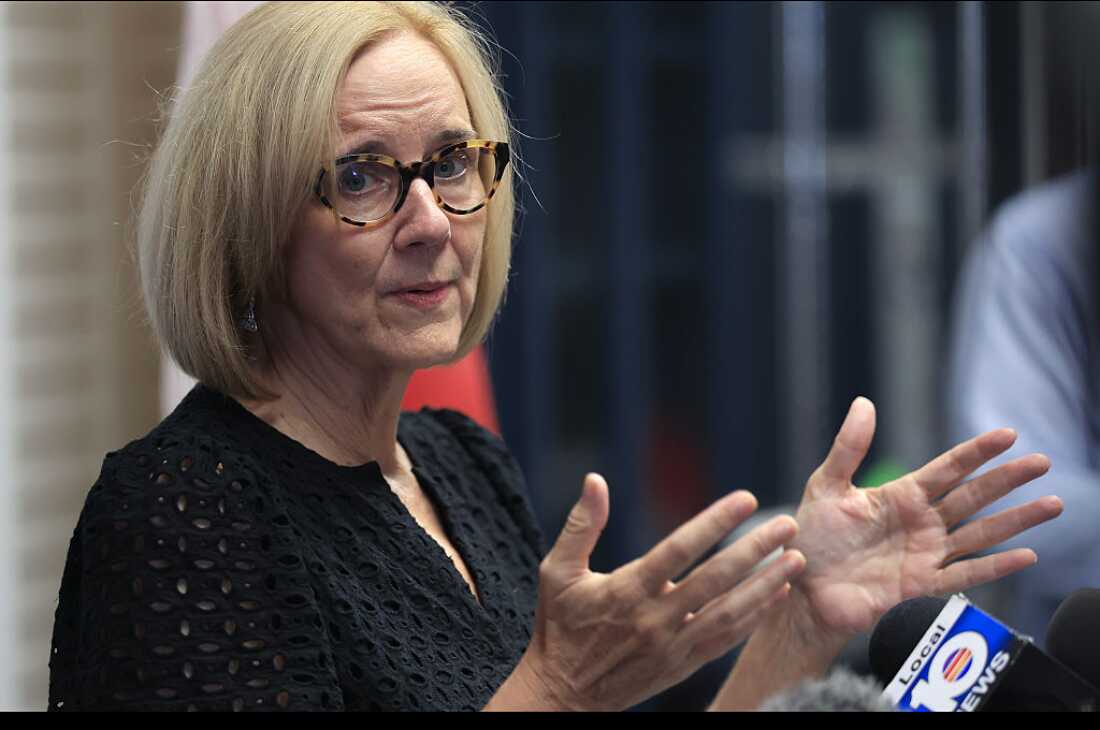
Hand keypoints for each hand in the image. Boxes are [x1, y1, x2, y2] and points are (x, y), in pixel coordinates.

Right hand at [515, 473, 806, 710]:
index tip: (745, 498)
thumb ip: (581, 525)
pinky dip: (754, 617)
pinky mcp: (682, 664)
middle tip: (788, 525)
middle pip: (715, 580)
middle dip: (755, 550)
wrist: (562, 694)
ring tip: (796, 559)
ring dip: (766, 585)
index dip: (714, 522)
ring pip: (729, 613)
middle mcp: (654, 618)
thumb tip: (595, 479)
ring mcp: (672, 645)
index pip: (679, 550)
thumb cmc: (558, 626)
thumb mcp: (558, 571)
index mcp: (626, 590)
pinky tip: (776, 594)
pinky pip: (726, 639)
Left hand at [789, 396, 1062, 636]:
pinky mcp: (920, 586)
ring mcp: (924, 555)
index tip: (1008, 435)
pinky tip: (1025, 555)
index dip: (976, 452)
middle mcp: (919, 524)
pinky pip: (964, 575)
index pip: (947, 469)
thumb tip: (864, 403)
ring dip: (1015, 521)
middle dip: (1007, 480)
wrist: (800, 588)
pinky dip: (995, 567)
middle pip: (972, 497)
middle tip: (1043, 462)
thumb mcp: (826, 486)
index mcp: (900, 496)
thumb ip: (848, 448)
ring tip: (1051, 505)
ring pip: (979, 534)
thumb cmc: (811, 538)